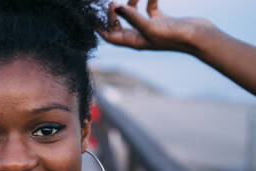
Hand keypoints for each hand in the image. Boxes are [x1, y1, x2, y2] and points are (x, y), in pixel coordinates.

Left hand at [99, 0, 213, 53]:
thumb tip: (116, 7)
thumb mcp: (149, 26)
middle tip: (111, 2)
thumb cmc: (174, 36)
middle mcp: (140, 36)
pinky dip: (149, 0)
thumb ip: (132, 17)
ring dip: (131, 4)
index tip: (95, 14)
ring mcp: (150, 28)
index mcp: (133, 41)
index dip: (101, 26)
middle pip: (119, 26)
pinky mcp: (161, 21)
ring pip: (134, 15)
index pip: (110, 36)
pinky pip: (150, 9)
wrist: (199, 37)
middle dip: (113, 14)